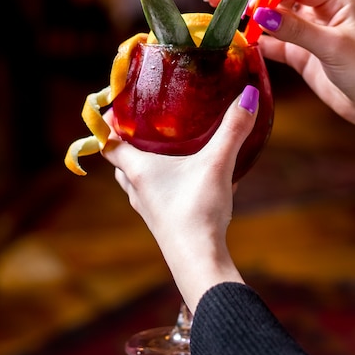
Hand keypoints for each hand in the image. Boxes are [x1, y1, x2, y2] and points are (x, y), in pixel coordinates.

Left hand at [101, 87, 258, 311]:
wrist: (198, 260)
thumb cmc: (197, 210)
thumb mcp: (217, 164)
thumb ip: (233, 130)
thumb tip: (249, 95)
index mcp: (139, 170)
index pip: (108, 144)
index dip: (105, 126)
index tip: (113, 109)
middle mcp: (137, 189)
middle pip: (121, 162)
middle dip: (126, 144)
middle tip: (142, 126)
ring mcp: (148, 208)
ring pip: (137, 182)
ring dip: (144, 166)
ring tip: (165, 151)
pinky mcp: (162, 222)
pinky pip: (156, 196)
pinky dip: (164, 184)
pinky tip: (191, 182)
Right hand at [204, 0, 354, 172]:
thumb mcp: (332, 47)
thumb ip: (296, 29)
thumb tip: (259, 13)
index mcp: (336, 0)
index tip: (242, 0)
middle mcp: (321, 11)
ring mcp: (309, 33)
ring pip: (272, 18)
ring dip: (246, 14)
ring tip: (217, 8)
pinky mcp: (302, 54)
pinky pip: (273, 42)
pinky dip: (255, 40)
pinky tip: (235, 35)